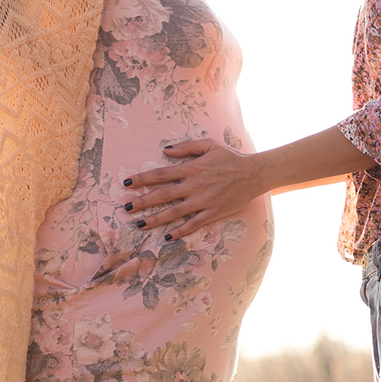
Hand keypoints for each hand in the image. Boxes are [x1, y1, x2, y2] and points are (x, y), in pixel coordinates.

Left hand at [120, 139, 270, 241]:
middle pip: (163, 195)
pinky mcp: (213, 212)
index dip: (142, 179)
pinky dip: (180, 231)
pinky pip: (194, 224)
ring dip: (156, 219)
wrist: (254, 174)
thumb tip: (165, 150)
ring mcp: (203, 201)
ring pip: (175, 212)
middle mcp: (195, 186)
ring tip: (140, 224)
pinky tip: (167, 236)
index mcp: (192, 168)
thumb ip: (187, 147)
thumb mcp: (210, 145)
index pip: (161, 174)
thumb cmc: (231, 158)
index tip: (127, 183)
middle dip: (142, 202)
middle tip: (126, 208)